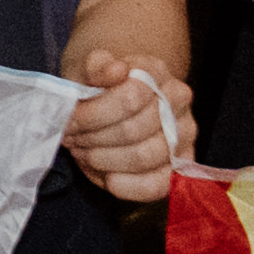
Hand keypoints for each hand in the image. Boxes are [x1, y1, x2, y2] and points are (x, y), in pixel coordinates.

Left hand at [57, 49, 193, 203]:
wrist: (115, 96)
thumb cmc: (97, 85)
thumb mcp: (86, 69)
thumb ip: (95, 67)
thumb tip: (116, 70)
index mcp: (156, 70)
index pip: (130, 97)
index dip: (92, 115)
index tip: (69, 121)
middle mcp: (178, 100)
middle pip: (134, 130)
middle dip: (94, 139)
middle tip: (72, 141)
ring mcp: (184, 133)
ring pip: (145, 157)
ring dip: (106, 161)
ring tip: (84, 155)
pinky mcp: (181, 163)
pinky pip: (160, 184)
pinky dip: (130, 187)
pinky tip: (108, 179)